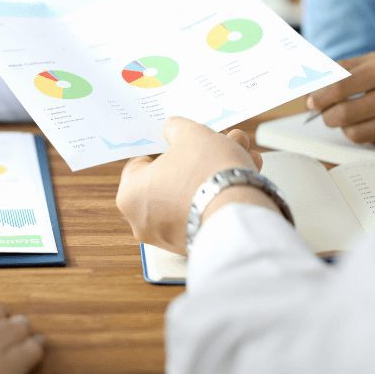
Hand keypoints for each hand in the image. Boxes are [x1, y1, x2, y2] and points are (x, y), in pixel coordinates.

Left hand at [116, 118, 274, 254]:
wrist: (239, 216)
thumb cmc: (207, 173)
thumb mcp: (190, 134)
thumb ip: (176, 128)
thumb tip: (173, 129)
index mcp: (130, 194)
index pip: (140, 163)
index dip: (163, 148)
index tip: (181, 142)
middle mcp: (144, 221)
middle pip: (173, 177)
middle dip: (200, 156)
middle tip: (219, 142)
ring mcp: (169, 237)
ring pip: (193, 194)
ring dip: (216, 171)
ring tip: (240, 153)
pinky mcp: (196, 245)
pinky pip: (205, 212)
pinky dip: (221, 194)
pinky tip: (244, 175)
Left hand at [306, 54, 374, 145]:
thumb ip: (351, 66)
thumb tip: (317, 77)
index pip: (340, 86)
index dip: (319, 97)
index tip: (310, 102)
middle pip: (343, 113)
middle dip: (327, 116)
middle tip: (326, 114)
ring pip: (355, 133)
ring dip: (345, 128)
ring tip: (347, 120)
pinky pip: (374, 141)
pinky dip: (366, 135)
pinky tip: (372, 124)